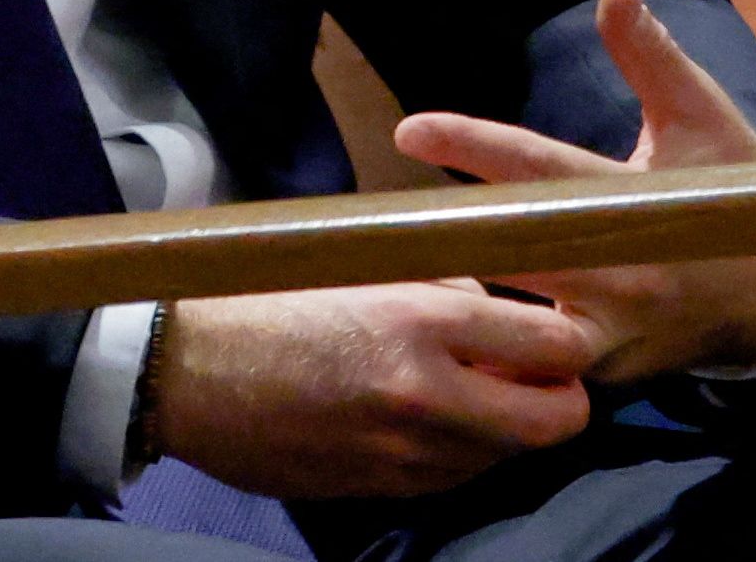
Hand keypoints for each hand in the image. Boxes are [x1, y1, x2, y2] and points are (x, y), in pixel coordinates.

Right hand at [148, 277, 595, 498]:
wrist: (185, 373)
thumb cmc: (267, 300)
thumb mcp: (360, 266)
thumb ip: (440, 287)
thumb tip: (494, 308)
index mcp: (423, 321)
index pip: (556, 345)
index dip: (571, 341)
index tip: (561, 334)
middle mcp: (429, 395)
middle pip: (556, 421)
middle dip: (563, 400)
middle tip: (542, 377)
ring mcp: (406, 452)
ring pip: (507, 455)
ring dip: (506, 428)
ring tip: (473, 392)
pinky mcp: (381, 489)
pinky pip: (453, 477)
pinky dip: (458, 452)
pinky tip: (425, 420)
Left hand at [394, 0, 755, 386]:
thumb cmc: (732, 192)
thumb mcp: (701, 115)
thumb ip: (649, 53)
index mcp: (634, 202)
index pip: (539, 169)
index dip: (473, 147)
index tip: (409, 130)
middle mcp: (618, 273)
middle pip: (512, 254)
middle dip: (444, 238)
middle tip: (368, 222)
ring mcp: (612, 335)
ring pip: (516, 325)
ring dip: (459, 301)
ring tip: (382, 276)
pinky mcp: (606, 376)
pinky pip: (534, 366)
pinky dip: (489, 351)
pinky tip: (434, 335)